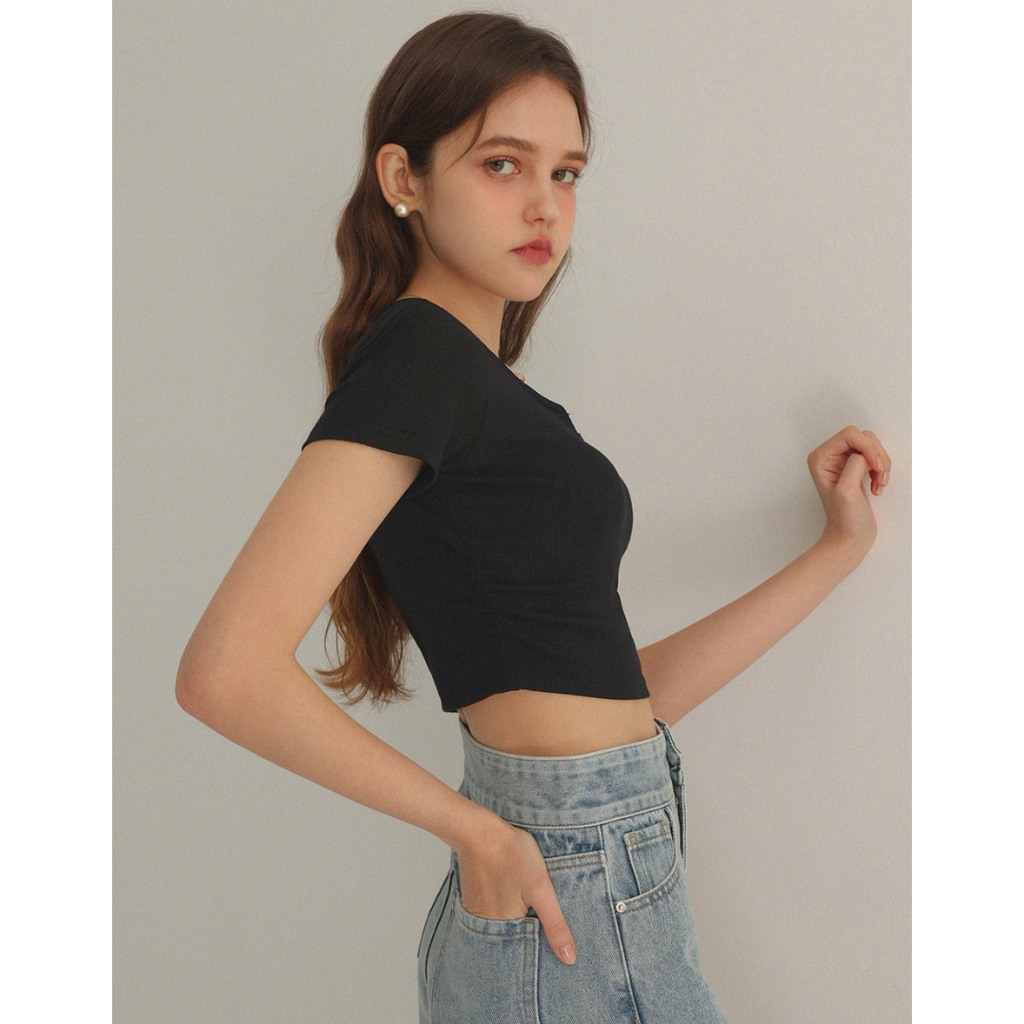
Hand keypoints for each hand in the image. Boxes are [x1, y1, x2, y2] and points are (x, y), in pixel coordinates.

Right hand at [455, 818, 576, 964]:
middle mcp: (486, 928)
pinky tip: (511, 891)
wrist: (480, 831)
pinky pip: (492, 914)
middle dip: (530, 930)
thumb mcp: (541, 889)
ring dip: (517, 918)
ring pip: (505, 926)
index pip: (528, 951)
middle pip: (515, 940)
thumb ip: (555, 925)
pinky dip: (504, 908)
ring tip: (523, 896)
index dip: (542, 944)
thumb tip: (569, 959)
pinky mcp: (473, 901)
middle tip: (537, 905)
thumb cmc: (512, 855)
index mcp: (505, 929)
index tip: (550, 929)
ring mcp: (477, 914)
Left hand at [807, 425, 891, 559]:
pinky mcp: (856, 468)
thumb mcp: (847, 490)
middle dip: (876, 456)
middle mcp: (829, 456)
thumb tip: (865, 453)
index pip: (850, 434)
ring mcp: (843, 461)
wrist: (850, 537)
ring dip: (881, 464)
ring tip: (879, 483)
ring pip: (872, 446)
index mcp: (821, 458)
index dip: (868, 447)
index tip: (877, 467)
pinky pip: (876, 457)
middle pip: (863, 437)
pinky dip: (882, 470)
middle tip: (879, 477)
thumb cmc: (845, 519)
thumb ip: (855, 464)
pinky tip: (877, 486)